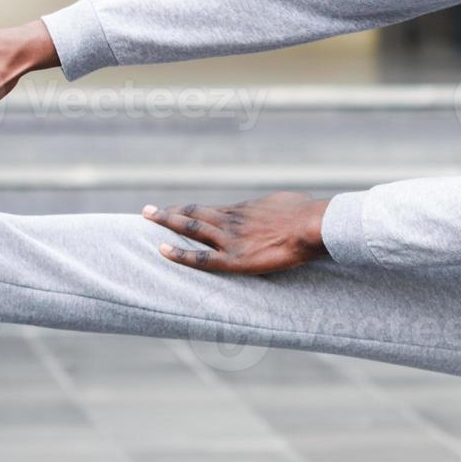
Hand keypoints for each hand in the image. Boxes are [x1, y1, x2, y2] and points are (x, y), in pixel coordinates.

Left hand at [143, 191, 330, 274]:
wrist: (312, 225)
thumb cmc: (308, 213)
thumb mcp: (287, 202)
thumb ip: (275, 207)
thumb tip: (279, 207)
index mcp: (245, 209)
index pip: (210, 210)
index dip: (191, 211)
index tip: (176, 211)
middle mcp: (232, 220)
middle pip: (194, 214)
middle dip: (169, 214)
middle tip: (147, 211)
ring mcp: (231, 238)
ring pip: (191, 228)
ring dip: (167, 223)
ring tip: (147, 220)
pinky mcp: (235, 259)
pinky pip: (201, 256)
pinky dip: (180, 253)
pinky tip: (162, 250)